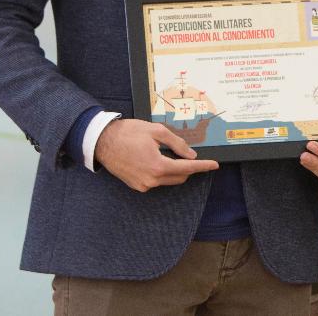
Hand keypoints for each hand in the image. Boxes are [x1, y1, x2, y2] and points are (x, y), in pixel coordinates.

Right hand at [94, 118, 217, 191]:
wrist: (102, 141)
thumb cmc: (128, 133)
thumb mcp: (157, 131)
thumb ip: (177, 144)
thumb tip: (191, 155)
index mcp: (158, 166)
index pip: (187, 168)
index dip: (203, 166)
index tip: (215, 165)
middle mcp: (151, 180)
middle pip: (180, 177)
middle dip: (189, 167)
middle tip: (190, 155)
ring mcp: (142, 185)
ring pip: (168, 180)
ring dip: (175, 170)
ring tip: (170, 154)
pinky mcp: (136, 185)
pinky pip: (156, 181)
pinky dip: (162, 173)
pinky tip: (157, 160)